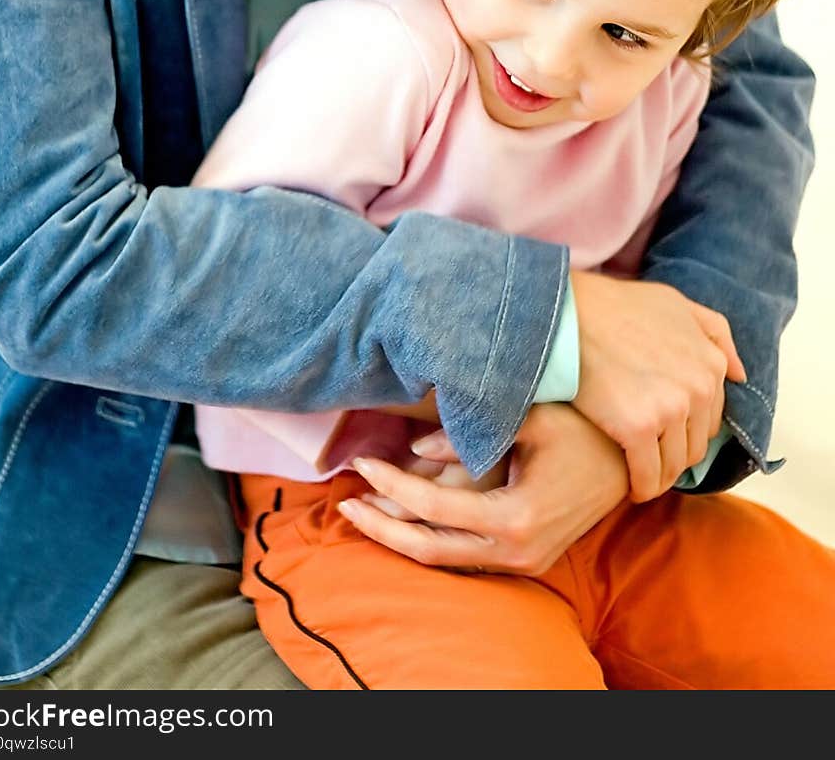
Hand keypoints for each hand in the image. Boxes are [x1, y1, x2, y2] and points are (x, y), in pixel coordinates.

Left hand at [338, 403, 628, 575]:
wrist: (634, 464)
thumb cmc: (583, 430)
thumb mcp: (531, 417)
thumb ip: (472, 432)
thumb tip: (418, 449)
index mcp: (517, 516)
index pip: (435, 507)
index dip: (392, 484)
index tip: (361, 462)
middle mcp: (517, 550)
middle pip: (429, 550)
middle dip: (381, 529)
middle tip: (344, 505)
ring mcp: (523, 562)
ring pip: (444, 561)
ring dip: (400, 538)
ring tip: (362, 513)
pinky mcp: (525, 560)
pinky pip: (464, 558)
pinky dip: (428, 541)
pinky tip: (402, 520)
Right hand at [570, 269, 745, 502]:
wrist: (566, 313)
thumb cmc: (614, 306)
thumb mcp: (674, 303)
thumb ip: (714, 332)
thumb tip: (741, 374)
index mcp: (711, 362)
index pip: (710, 418)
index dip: (685, 429)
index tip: (664, 433)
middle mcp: (699, 386)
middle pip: (695, 446)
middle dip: (674, 454)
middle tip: (648, 454)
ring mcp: (670, 408)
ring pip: (675, 466)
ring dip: (659, 476)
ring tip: (639, 473)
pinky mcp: (638, 428)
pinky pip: (648, 476)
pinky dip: (641, 487)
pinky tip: (629, 486)